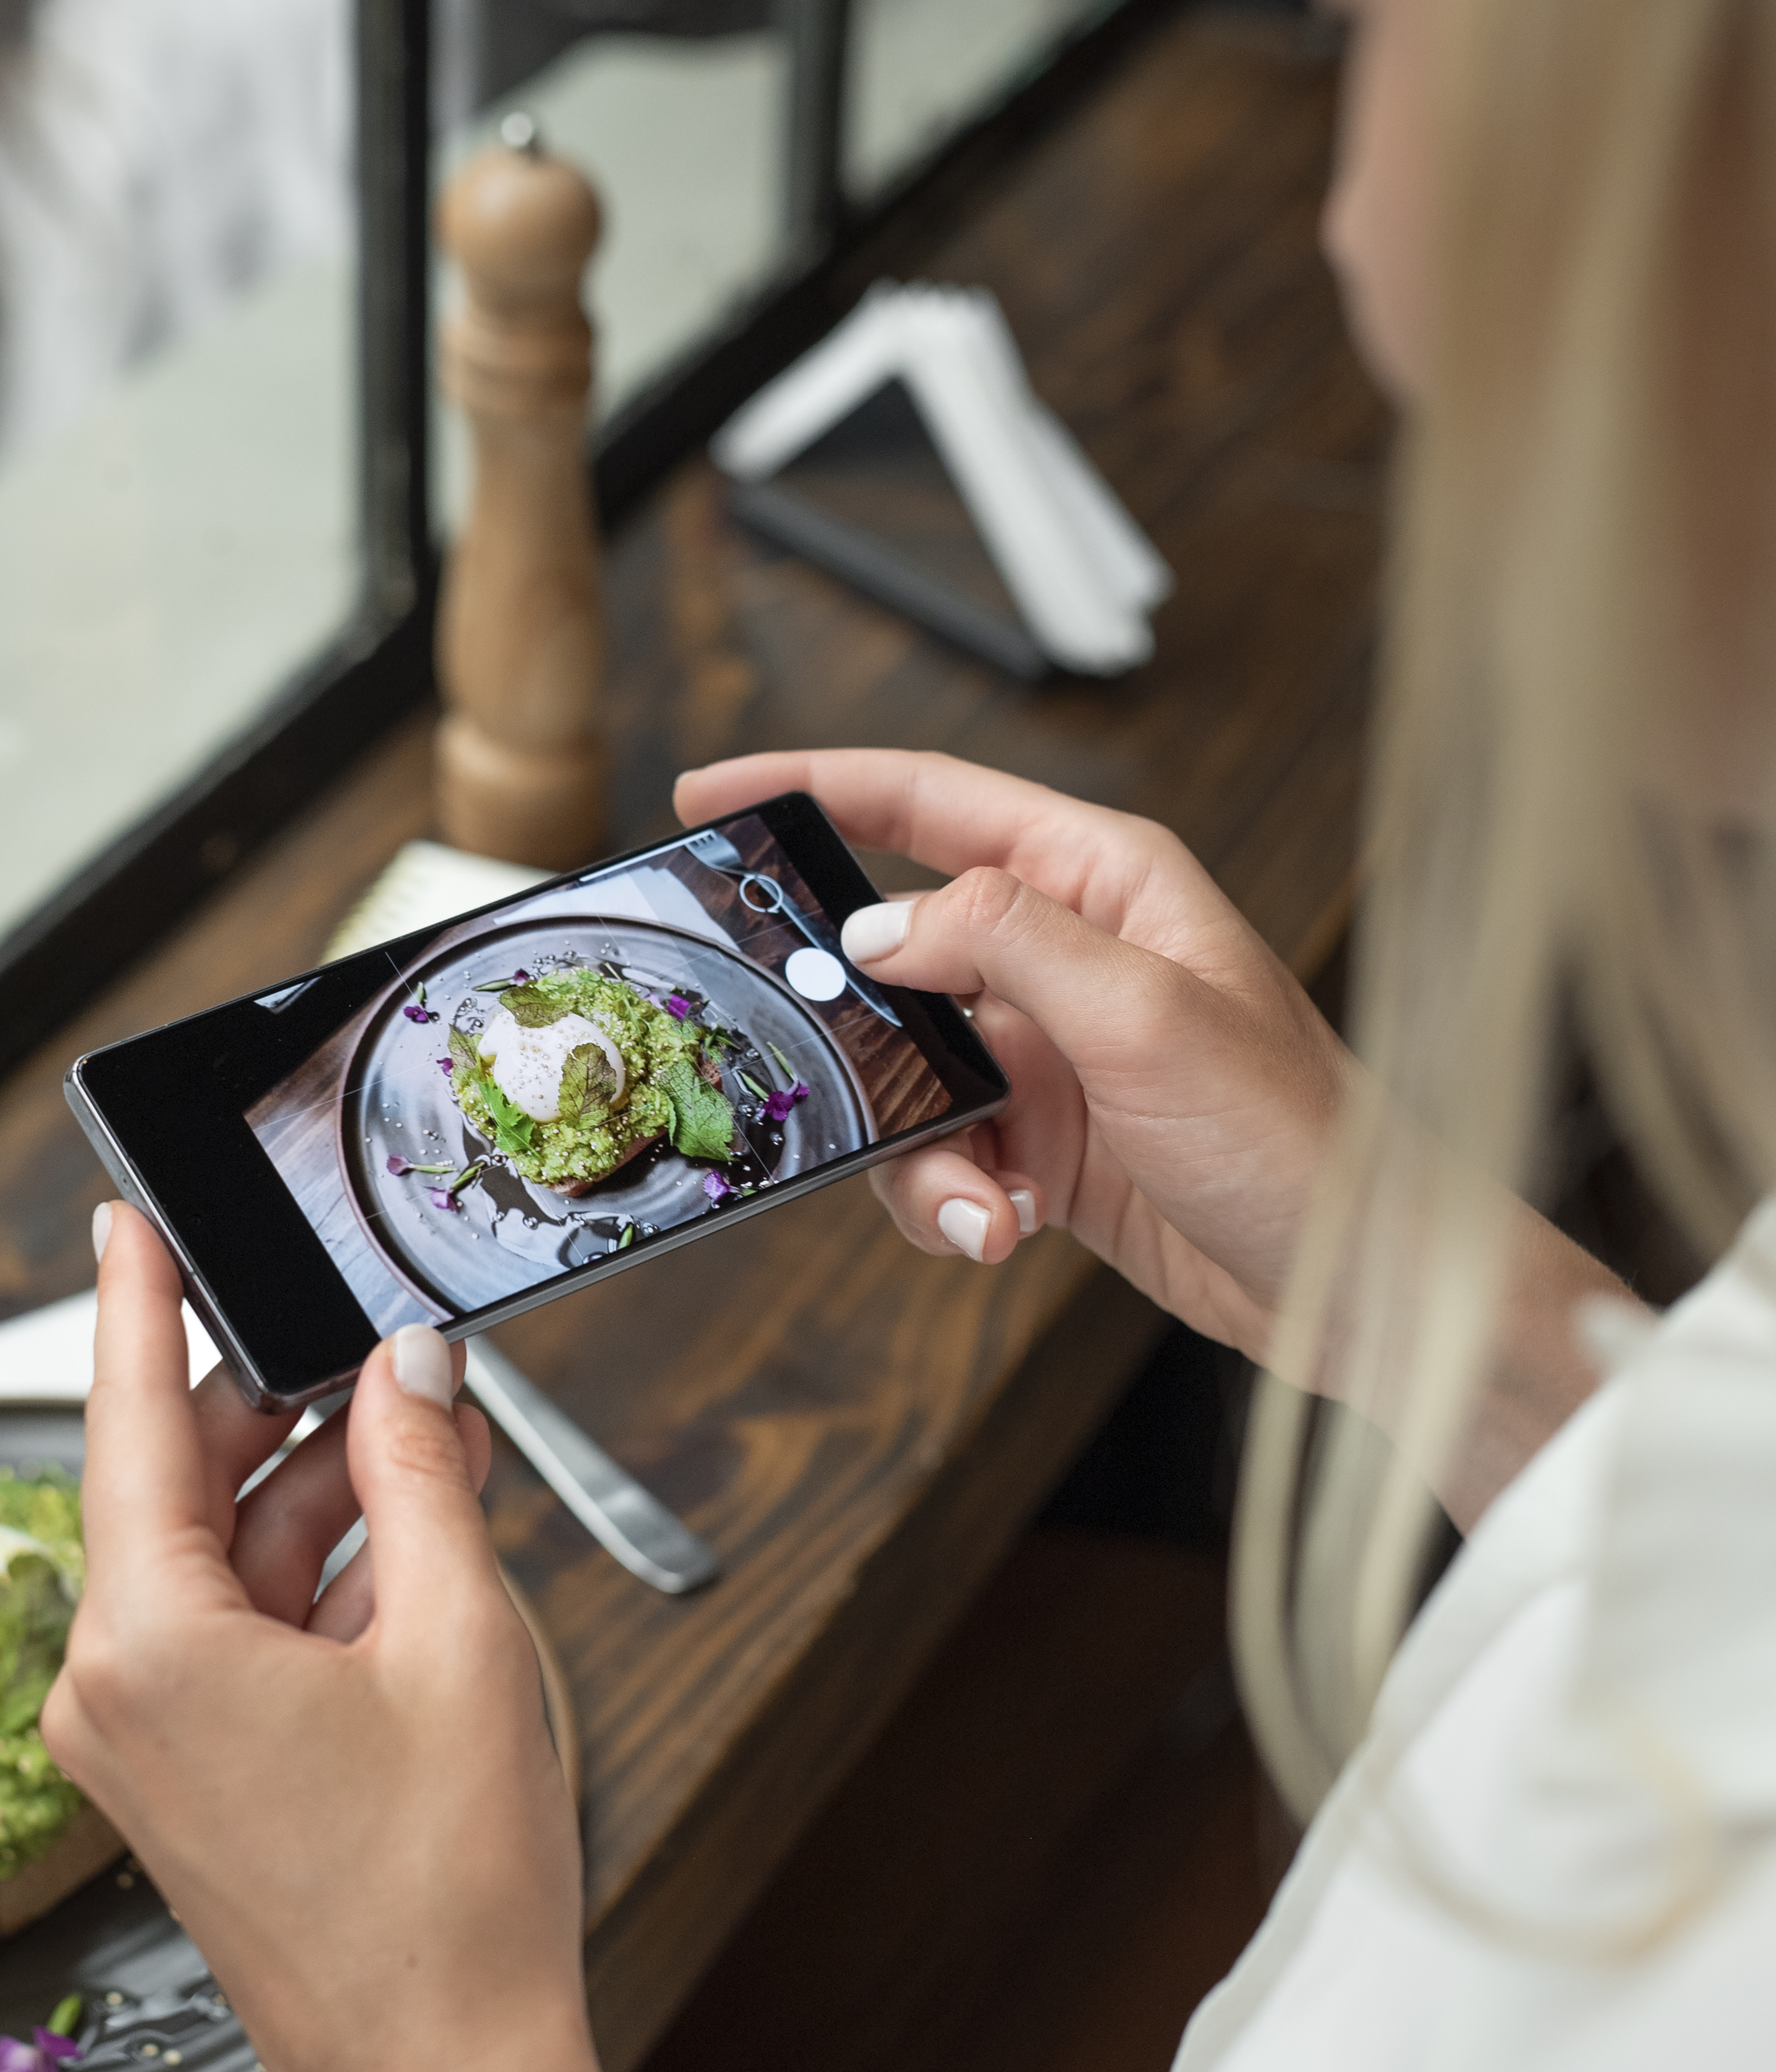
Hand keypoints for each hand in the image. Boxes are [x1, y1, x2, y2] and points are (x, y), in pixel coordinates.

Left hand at [46, 1212, 848, 2071]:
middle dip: (284, 1405)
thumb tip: (406, 1371)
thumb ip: (418, 1481)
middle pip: (182, 1485)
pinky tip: (407, 1531)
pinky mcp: (191, 1778)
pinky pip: (237, 1632)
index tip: (126, 1212)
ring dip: (319, 1494)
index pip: (128, 1415)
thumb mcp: (457, 1639)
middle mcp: (114, 1685)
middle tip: (370, 1325)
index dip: (135, 1300)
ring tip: (431, 1433)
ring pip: (223, 1558)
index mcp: (146, 1639)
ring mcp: (146, 1741)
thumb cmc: (450, 1898)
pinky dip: (315, 1577)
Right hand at [676, 747, 1352, 1366]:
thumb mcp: (1148, 1015)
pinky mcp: (1047, 1140)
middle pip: (896, 953)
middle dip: (852, 1029)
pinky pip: (943, 1154)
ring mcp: (1053, 1051)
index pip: (930, 801)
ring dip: (917, 1150)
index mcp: (1106, 882)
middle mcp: (1072, 955)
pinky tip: (1005, 1228)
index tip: (712, 798)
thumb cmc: (1301, 1139)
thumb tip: (883, 923)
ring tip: (983, 1204)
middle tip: (812, 1069)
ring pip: (906, 1075)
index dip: (814, 787)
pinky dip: (955, 1198)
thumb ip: (1007, 944)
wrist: (1359, 1284)